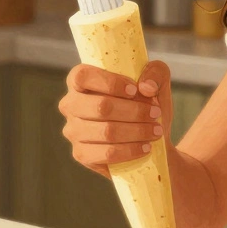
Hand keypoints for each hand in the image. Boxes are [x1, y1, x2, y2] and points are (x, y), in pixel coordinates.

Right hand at [58, 61, 173, 176]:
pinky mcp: (81, 154)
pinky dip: (130, 150)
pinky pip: (106, 153)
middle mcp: (70, 105)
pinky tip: (145, 147)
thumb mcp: (156, 82)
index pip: (83, 76)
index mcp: (80, 81)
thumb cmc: (147, 105)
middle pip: (100, 107)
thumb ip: (156, 72)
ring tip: (156, 131)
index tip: (135, 90)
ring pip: (106, 131)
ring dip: (137, 131)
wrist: (151, 141)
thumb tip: (146, 87)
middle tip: (155, 113)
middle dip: (134, 111)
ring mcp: (73, 131)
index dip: (110, 83)